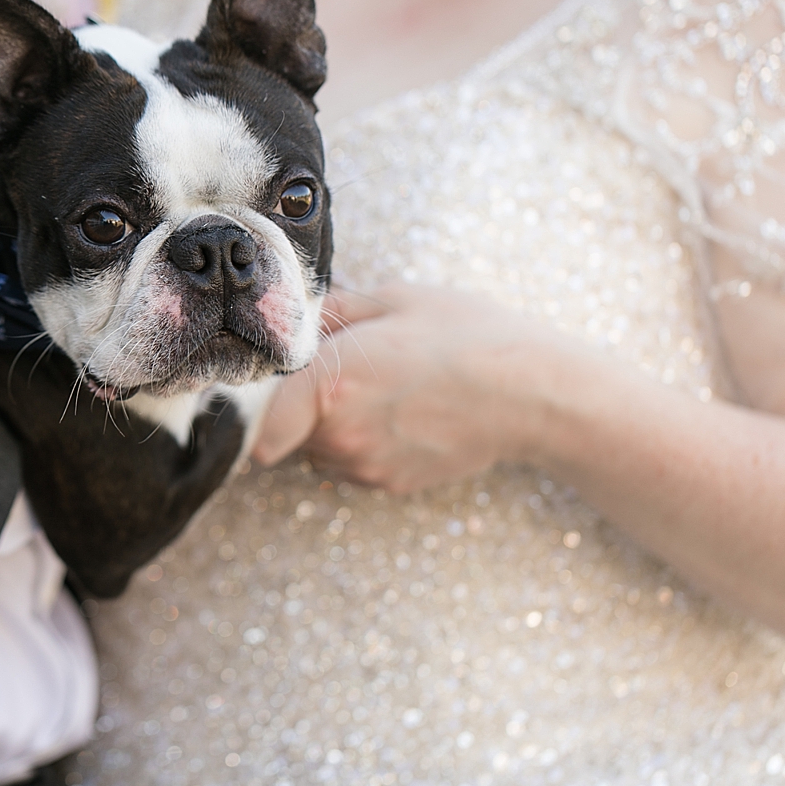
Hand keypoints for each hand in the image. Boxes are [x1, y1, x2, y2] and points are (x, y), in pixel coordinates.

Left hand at [254, 283, 584, 493]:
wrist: (531, 394)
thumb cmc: (468, 336)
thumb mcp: (394, 300)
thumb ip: (331, 312)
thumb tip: (292, 317)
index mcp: (329, 381)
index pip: (253, 417)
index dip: (252, 400)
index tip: (263, 384)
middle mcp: (337, 433)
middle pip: (282, 427)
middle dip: (297, 401)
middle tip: (341, 369)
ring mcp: (363, 465)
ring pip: (315, 448)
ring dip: (329, 424)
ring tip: (380, 390)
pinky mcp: (387, 484)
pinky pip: (350, 464)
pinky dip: (361, 444)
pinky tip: (401, 414)